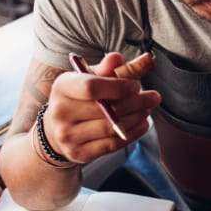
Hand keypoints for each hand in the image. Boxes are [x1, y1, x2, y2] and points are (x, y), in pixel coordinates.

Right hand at [45, 52, 160, 162]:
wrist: (56, 131)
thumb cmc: (78, 99)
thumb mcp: (87, 79)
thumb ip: (105, 69)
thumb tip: (117, 58)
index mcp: (62, 87)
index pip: (91, 87)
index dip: (118, 87)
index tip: (136, 86)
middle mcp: (60, 112)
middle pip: (106, 109)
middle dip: (136, 103)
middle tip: (154, 97)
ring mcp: (67, 135)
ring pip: (111, 128)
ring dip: (136, 118)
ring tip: (148, 109)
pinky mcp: (78, 153)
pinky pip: (112, 144)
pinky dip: (132, 134)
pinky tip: (142, 124)